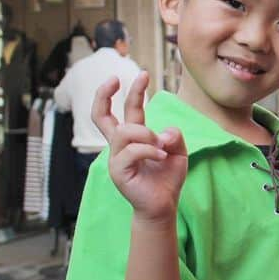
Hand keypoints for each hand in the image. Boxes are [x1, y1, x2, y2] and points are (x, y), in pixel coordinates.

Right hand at [93, 71, 187, 224]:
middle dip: (103, 94)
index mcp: (134, 138)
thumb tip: (165, 131)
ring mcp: (116, 158)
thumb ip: (175, 136)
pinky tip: (160, 156)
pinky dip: (148, 149)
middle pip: (100, 116)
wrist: (164, 205)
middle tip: (115, 77)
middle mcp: (120, 146)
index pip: (127, 110)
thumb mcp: (178, 152)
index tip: (143, 74)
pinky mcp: (117, 171)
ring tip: (161, 147)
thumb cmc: (167, 178)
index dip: (133, 91)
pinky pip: (131, 150)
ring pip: (124, 131)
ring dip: (146, 134)